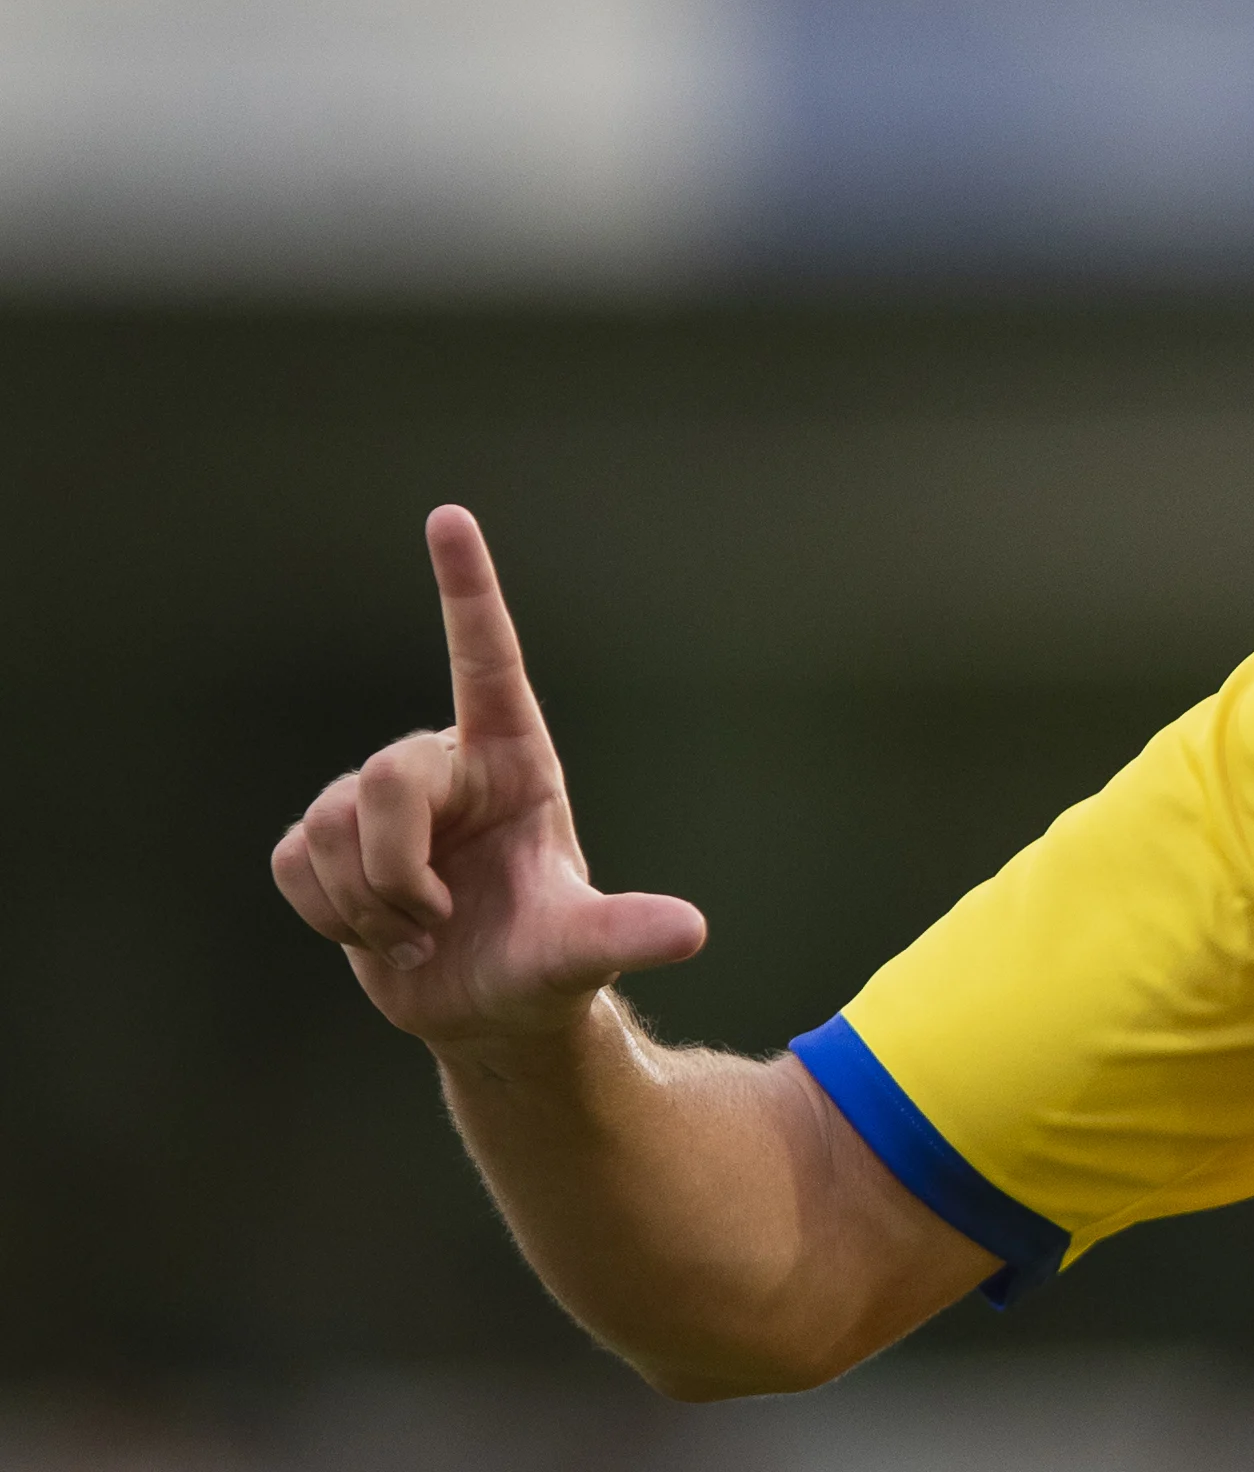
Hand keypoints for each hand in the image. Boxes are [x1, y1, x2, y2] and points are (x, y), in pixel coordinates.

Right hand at [273, 507, 706, 1051]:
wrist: (487, 1008)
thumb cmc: (544, 964)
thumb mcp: (585, 950)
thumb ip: (626, 934)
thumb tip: (689, 932)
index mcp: (514, 760)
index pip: (488, 661)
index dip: (467, 590)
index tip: (449, 517)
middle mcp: (447, 765)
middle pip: (380, 779)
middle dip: (395, 867)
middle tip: (435, 919)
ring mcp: (379, 802)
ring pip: (329, 826)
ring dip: (366, 901)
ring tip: (417, 929)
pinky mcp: (326, 842)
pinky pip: (292, 860)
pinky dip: (327, 913)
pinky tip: (375, 933)